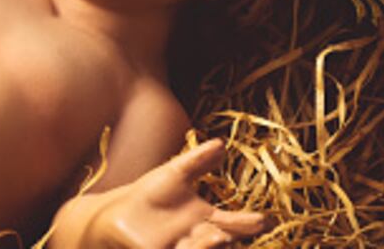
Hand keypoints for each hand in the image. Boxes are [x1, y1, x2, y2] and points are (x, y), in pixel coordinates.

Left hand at [86, 140, 265, 247]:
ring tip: (218, 236)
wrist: (120, 210)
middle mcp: (198, 237)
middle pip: (221, 240)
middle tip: (239, 231)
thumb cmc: (151, 193)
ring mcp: (181, 247)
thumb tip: (221, 144)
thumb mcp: (176, 173)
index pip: (233, 222)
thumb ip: (198, 161)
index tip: (264, 220)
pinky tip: (187, 244)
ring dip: (209, 247)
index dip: (248, 223)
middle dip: (233, 236)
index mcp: (206, 219)